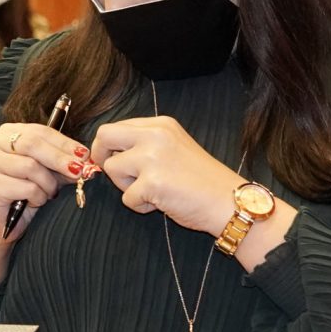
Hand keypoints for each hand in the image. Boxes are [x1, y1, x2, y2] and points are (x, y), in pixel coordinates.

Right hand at [0, 123, 90, 242]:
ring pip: (30, 167)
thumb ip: (62, 162)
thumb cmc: (24, 192)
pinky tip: (35, 202)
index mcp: (8, 132)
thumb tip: (85, 160)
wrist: (2, 222)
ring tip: (50, 193)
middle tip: (79, 171)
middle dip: (60, 159)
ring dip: (48, 183)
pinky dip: (38, 197)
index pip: (40, 132)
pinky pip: (26, 188)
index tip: (85, 155)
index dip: (64, 143)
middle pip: (33, 144)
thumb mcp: (47, 172)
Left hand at [90, 117, 243, 234]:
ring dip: (126, 186)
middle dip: (101, 156)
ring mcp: (152, 157)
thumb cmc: (203, 180)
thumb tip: (109, 152)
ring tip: (152, 191)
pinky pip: (126, 198)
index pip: (117, 126)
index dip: (109, 146)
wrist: (229, 201)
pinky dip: (140, 206)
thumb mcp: (175, 147)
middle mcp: (155, 135)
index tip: (115, 160)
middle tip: (115, 173)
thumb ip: (146, 144)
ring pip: (111, 169)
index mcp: (161, 124)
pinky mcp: (151, 183)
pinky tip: (162, 203)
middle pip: (104, 136)